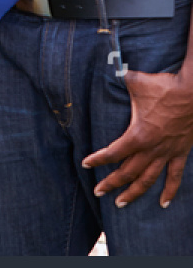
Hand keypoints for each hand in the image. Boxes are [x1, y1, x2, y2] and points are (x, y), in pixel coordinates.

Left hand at [83, 69, 192, 207]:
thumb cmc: (164, 86)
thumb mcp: (134, 81)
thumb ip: (117, 76)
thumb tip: (105, 64)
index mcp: (138, 135)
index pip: (113, 153)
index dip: (98, 160)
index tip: (86, 164)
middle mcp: (152, 148)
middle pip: (128, 172)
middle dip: (111, 183)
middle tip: (97, 192)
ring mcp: (168, 152)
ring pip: (148, 179)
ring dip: (134, 192)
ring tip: (121, 203)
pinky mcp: (181, 152)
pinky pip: (175, 176)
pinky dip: (169, 191)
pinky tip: (163, 203)